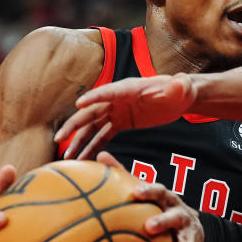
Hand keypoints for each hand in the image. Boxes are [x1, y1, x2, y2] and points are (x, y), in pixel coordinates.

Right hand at [55, 74, 196, 159]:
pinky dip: (93, 146)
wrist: (180, 98)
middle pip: (91, 112)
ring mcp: (117, 111)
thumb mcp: (181, 88)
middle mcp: (118, 99)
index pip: (109, 92)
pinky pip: (103, 135)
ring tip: (68, 158)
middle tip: (60, 138)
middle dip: (75, 125)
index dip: (95, 97)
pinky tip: (84, 160)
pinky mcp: (121, 122)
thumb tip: (180, 81)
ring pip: (93, 126)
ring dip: (79, 141)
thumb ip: (179, 86)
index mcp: (129, 88)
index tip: (79, 104)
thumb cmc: (180, 91)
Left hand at [129, 176, 204, 241]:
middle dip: (164, 221)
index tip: (135, 193)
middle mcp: (182, 216)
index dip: (149, 191)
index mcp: (169, 200)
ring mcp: (189, 237)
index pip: (161, 191)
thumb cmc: (160, 208)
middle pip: (176, 216)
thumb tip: (100, 154)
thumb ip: (124, 174)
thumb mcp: (148, 192)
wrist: (195, 226)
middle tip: (148, 227)